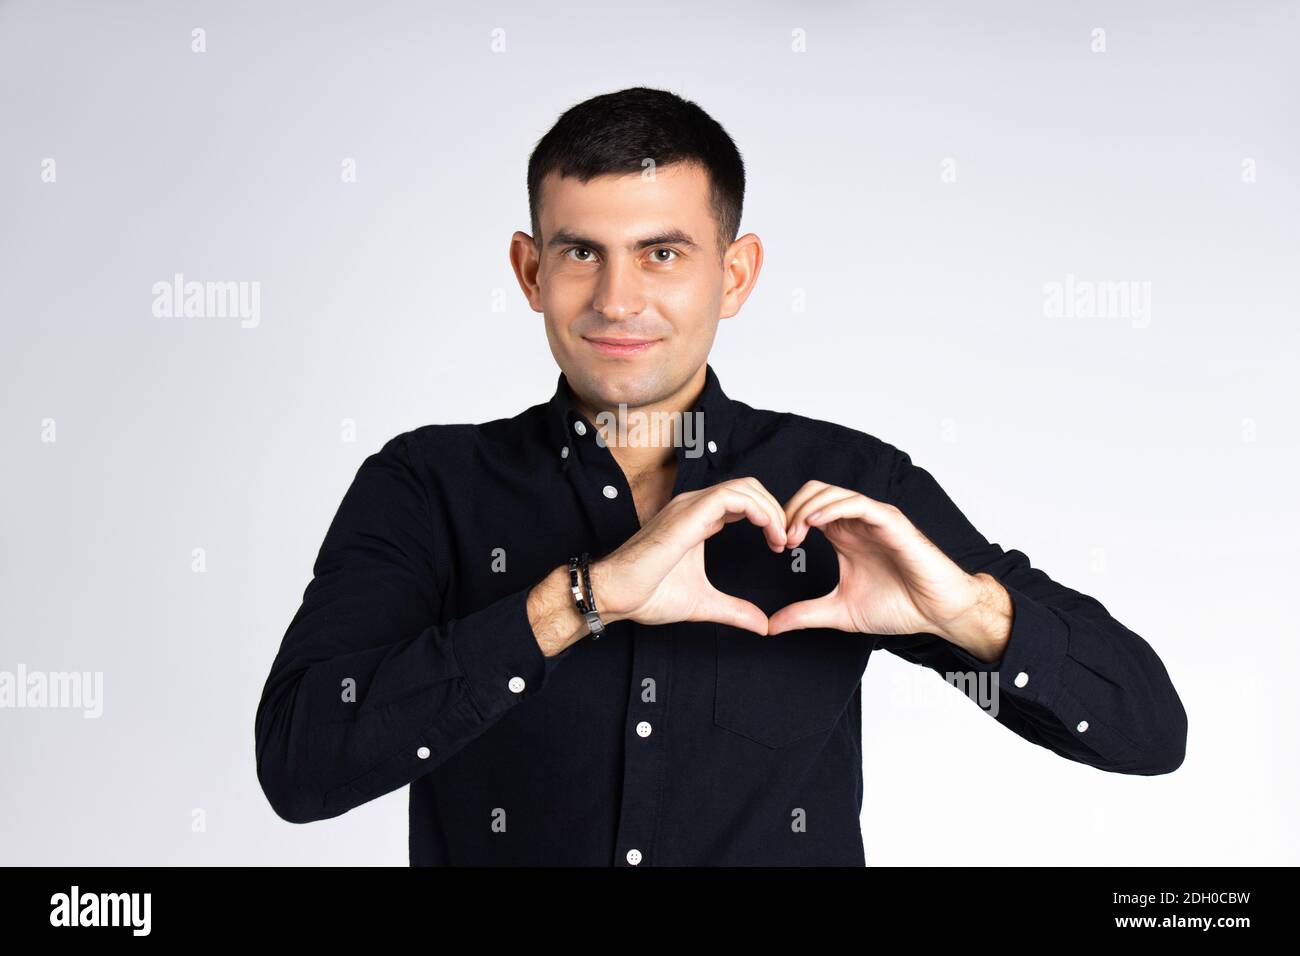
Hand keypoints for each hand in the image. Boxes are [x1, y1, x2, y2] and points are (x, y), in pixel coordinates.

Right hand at [590, 477, 787, 635]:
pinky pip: (732, 497)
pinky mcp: (688, 514)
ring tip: (781, 538)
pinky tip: (769, 533)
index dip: (767, 517)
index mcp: (698, 520)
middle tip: (786, 540)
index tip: (779, 545)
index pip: (742, 501)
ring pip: (744, 487)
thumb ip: (734, 610)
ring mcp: (690, 507)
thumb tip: (762, 625)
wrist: (616, 595)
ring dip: (771, 509)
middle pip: (748, 487)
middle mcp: (694, 507)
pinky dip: (759, 510)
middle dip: (775, 509)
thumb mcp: (703, 603)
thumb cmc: (647, 595)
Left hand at [769, 480, 1002, 653]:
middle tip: (780, 539)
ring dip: (806, 508)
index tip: (775, 547)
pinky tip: (814, 523)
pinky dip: (832, 508)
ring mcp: (873, 518)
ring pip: (831, 492)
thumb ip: (805, 614)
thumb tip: (771, 626)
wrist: (937, 612)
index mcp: (843, 535)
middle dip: (790, 509)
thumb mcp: (840, 612)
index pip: (806, 508)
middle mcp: (856, 522)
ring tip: (793, 534)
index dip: (785, 521)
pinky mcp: (890, 521)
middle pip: (813, 492)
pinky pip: (857, 503)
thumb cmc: (898, 606)